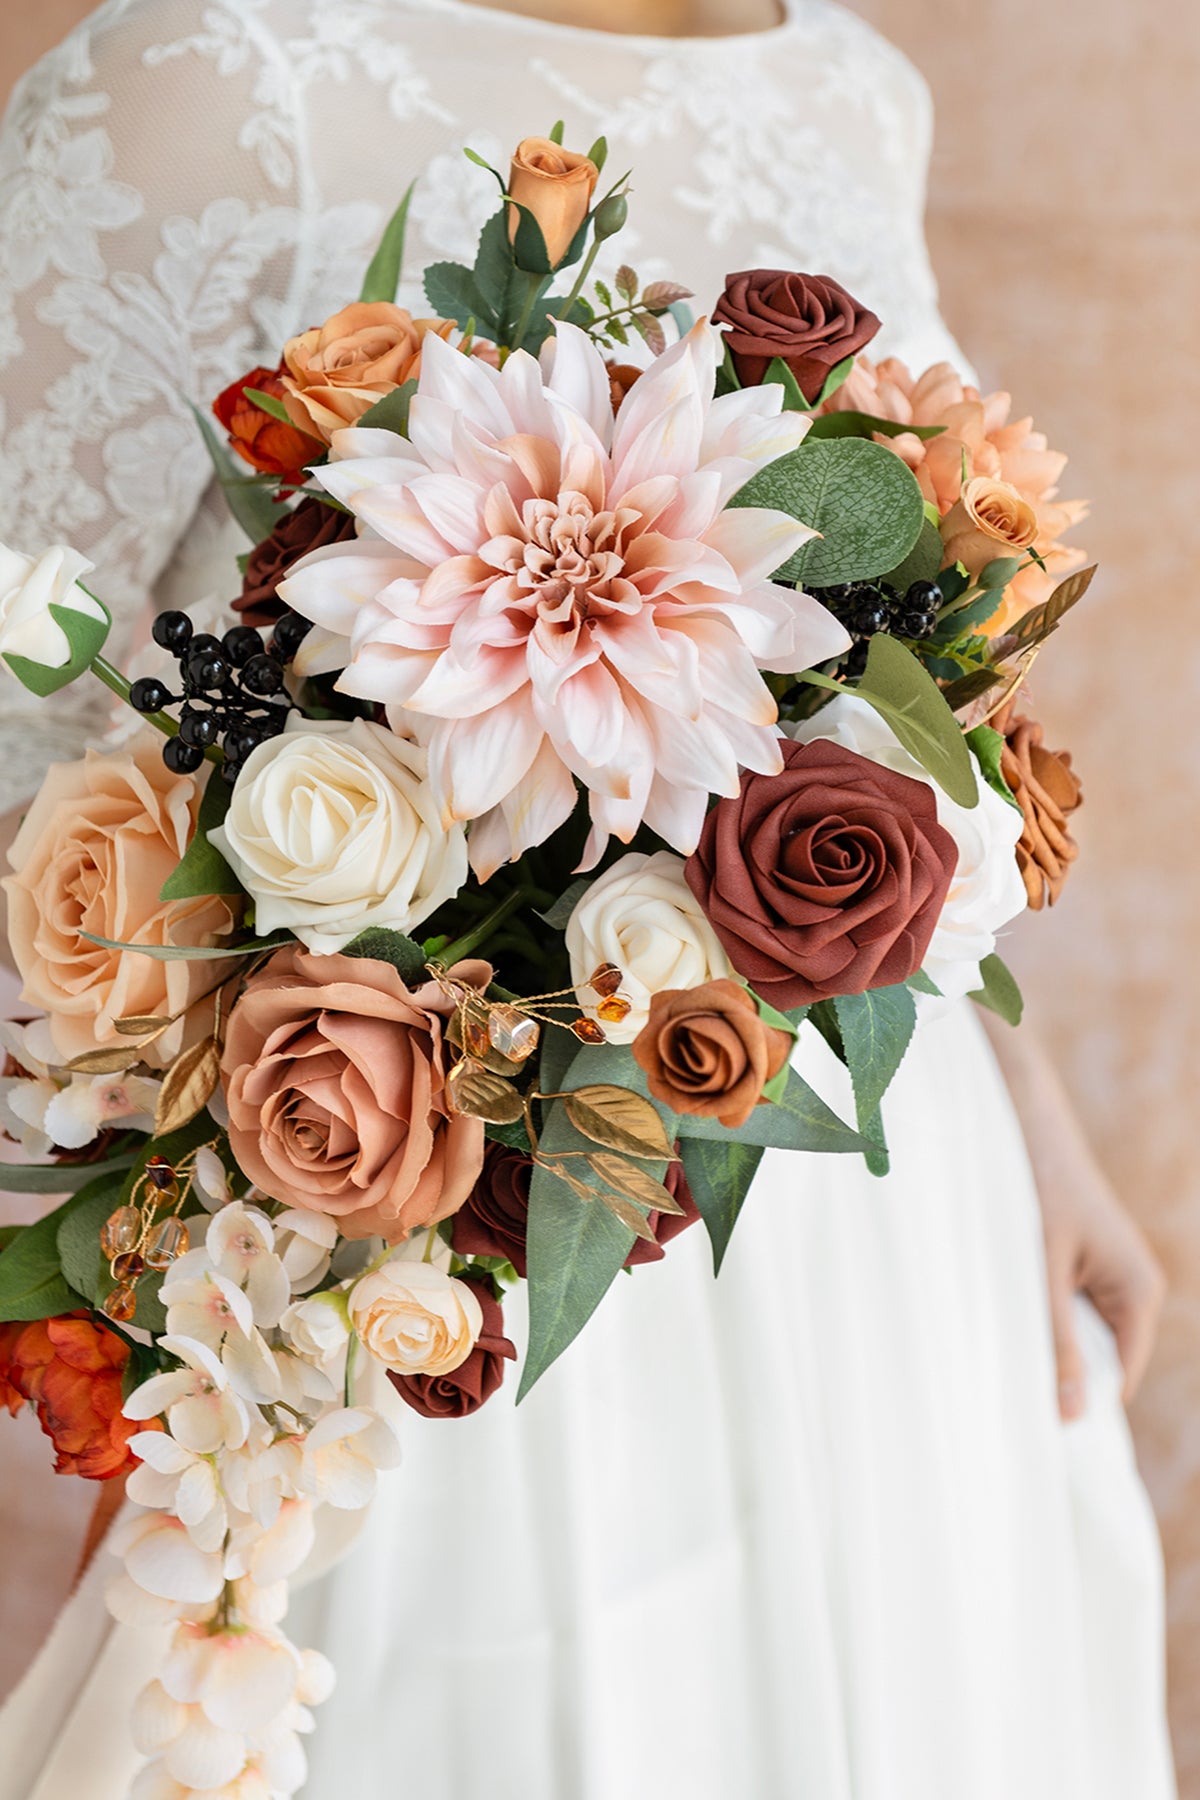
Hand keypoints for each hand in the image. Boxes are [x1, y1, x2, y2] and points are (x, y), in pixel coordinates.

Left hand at [979, 1009, 1165, 1420]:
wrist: (1023, 1116)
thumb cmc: (1033, 1183)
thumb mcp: (1039, 1269)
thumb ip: (1054, 1340)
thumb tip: (1071, 1415)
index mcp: (1137, 1293)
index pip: (1117, 1381)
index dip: (1079, 1409)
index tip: (1033, 1436)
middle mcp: (1132, 1289)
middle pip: (1098, 1363)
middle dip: (1055, 1377)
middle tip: (1000, 1395)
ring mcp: (1107, 1277)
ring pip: (1076, 1338)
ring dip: (1039, 1345)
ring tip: (993, 1350)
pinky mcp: (1081, 1265)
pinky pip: (1063, 1312)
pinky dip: (1034, 1319)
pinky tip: (998, 1316)